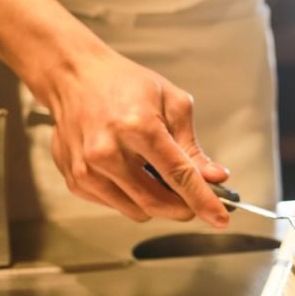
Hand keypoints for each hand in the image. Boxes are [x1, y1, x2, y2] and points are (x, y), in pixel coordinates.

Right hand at [41, 45, 230, 226]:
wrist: (74, 77)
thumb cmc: (124, 84)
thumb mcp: (172, 104)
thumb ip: (192, 147)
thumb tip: (214, 178)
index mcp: (137, 127)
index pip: (178, 176)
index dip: (203, 201)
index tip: (220, 218)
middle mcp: (107, 151)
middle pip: (158, 202)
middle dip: (185, 207)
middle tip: (197, 199)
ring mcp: (87, 169)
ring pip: (138, 211)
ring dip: (159, 203)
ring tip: (159, 174)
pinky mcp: (76, 181)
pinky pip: (117, 206)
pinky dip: (134, 197)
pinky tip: (133, 172)